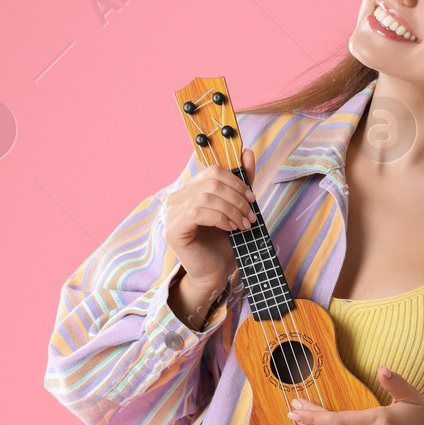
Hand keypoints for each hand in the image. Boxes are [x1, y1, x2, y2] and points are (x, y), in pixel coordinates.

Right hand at [163, 145, 257, 291]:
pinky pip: (197, 212)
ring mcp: (171, 213)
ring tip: (244, 225)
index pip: (213, 171)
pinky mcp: (172, 229)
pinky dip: (219, 218)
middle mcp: (176, 198)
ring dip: (231, 210)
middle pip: (211, 183)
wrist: (215, 273)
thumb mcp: (237, 209)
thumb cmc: (225, 243)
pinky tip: (230, 229)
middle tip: (250, 216)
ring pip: (206, 197)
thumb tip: (248, 152)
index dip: (236, 182)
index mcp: (190, 190)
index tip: (252, 199)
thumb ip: (241, 183)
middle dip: (237, 198)